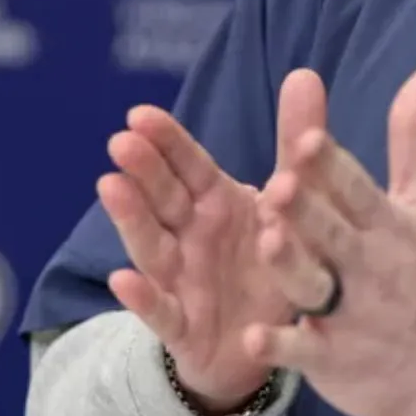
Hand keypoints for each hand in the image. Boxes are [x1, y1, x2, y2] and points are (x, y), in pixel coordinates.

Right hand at [97, 71, 334, 413]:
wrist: (266, 343)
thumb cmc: (270, 260)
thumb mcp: (290, 200)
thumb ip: (297, 141)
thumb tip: (305, 73)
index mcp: (216, 203)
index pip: (188, 166)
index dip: (166, 141)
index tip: (140, 114)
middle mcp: (191, 237)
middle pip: (164, 200)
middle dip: (143, 171)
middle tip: (122, 141)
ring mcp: (181, 281)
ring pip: (153, 247)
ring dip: (132, 219)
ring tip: (111, 187)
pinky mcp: (183, 328)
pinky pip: (161, 312)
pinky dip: (142, 298)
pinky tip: (122, 279)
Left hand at [254, 65, 415, 415]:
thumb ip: (413, 139)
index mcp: (388, 225)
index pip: (358, 190)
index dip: (333, 167)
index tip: (307, 139)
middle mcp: (369, 267)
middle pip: (334, 234)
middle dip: (309, 210)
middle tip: (279, 182)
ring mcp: (351, 316)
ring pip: (315, 287)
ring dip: (292, 266)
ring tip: (268, 241)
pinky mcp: (333, 361)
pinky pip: (304, 352)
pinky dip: (282, 346)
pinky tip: (252, 337)